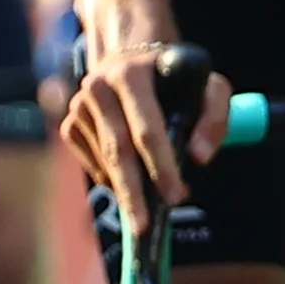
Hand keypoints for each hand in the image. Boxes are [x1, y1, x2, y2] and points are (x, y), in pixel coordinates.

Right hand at [60, 42, 230, 245]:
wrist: (131, 56)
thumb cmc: (177, 77)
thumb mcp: (209, 85)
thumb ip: (215, 118)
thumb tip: (200, 158)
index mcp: (131, 75)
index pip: (147, 130)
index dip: (162, 166)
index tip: (176, 196)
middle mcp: (97, 87)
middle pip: (118, 151)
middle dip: (134, 193)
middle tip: (146, 227)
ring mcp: (79, 106)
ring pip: (105, 161)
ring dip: (128, 188)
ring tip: (150, 207)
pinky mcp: (69, 122)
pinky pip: (92, 163)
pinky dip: (112, 177)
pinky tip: (130, 179)